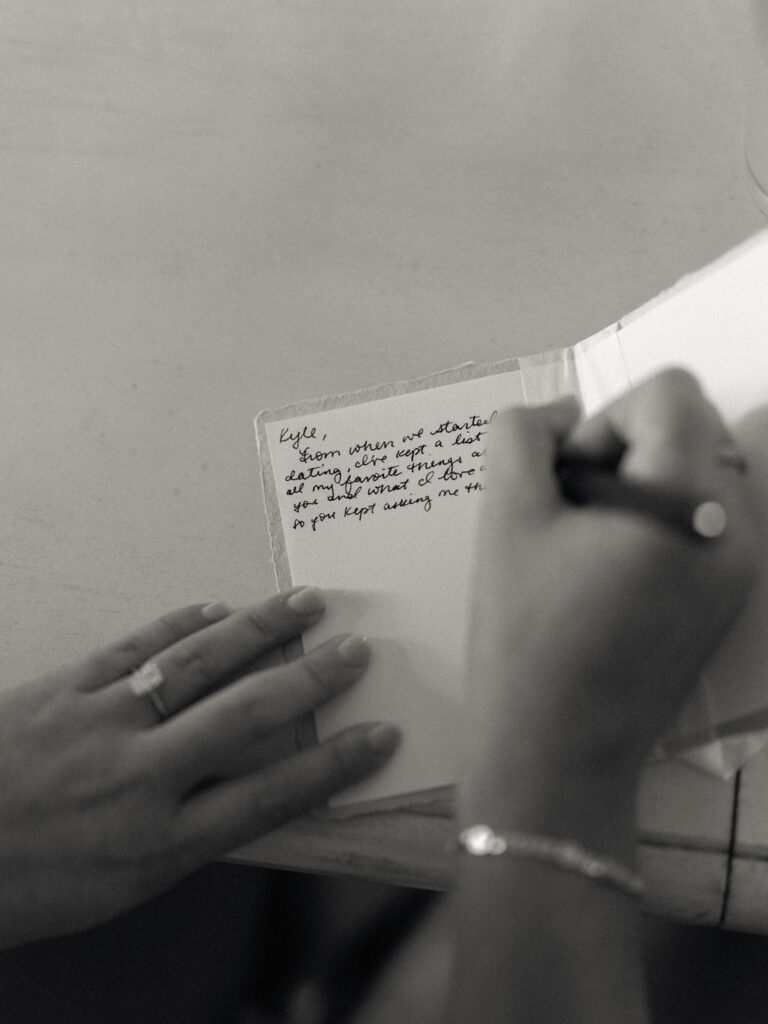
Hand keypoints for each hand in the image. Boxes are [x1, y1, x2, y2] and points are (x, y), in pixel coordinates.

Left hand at [0, 588, 398, 948]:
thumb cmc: (28, 884)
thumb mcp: (119, 888)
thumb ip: (186, 837)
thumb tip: (245, 794)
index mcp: (158, 842)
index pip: (271, 796)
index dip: (333, 764)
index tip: (378, 735)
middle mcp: (140, 778)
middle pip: (246, 718)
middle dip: (310, 679)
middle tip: (355, 650)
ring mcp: (101, 724)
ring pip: (197, 666)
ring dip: (258, 631)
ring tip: (304, 603)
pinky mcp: (65, 688)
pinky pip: (134, 646)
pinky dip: (180, 623)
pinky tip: (216, 608)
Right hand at [464, 369, 758, 846]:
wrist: (556, 753)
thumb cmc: (525, 639)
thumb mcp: (505, 517)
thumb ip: (522, 436)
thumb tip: (559, 415)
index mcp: (687, 507)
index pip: (670, 392)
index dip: (606, 417)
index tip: (569, 480)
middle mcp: (736, 530)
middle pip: (690, 427)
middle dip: (625, 449)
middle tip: (571, 512)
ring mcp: (741, 569)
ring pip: (697, 470)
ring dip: (640, 482)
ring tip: (586, 545)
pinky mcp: (729, 598)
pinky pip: (703, 518)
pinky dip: (658, 519)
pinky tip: (608, 572)